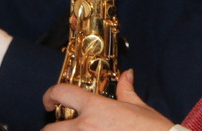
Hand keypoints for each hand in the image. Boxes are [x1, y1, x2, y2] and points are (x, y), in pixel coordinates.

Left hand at [42, 71, 174, 130]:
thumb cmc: (152, 129)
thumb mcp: (139, 106)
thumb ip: (127, 90)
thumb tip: (128, 75)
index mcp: (95, 108)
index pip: (62, 93)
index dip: (50, 94)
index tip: (49, 101)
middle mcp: (85, 127)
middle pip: (49, 129)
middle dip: (49, 129)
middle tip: (57, 128)